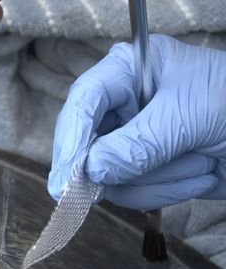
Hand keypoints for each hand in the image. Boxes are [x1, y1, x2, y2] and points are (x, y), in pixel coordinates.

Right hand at [49, 36, 225, 211]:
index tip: (65, 179)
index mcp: (131, 71)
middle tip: (91, 197)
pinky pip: (134, 192)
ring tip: (200, 165)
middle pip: (87, 144)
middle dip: (111, 168)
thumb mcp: (189, 117)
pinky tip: (203, 174)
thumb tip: (90, 173)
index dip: (71, 140)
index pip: (84, 102)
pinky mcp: (151, 169)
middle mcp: (127, 104)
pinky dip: (168, 192)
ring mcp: (137, 139)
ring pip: (109, 176)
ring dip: (156, 181)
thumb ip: (136, 145)